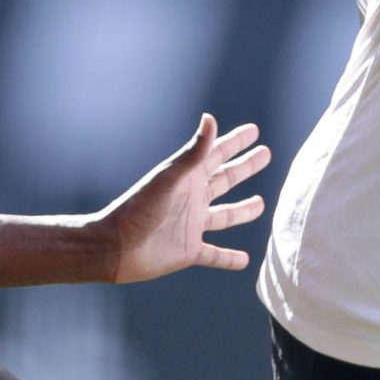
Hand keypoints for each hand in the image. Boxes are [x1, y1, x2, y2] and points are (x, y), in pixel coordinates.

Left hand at [96, 114, 272, 281]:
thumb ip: (193, 153)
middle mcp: (192, 200)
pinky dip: (229, 259)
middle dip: (245, 167)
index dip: (235, 142)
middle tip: (265, 154)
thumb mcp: (169, 178)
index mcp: (187, 179)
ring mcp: (192, 226)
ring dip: (242, 210)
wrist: (114, 248)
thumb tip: (210, 119)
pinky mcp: (189, 251)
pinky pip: (215, 255)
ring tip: (261, 204)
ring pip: (225, 216)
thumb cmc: (138, 209)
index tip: (254, 131)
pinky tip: (244, 261)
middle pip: (225, 180)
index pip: (217, 155)